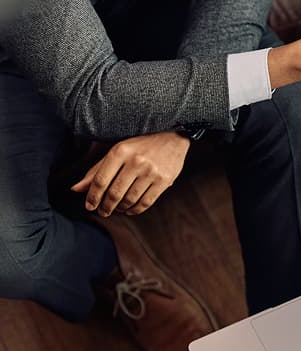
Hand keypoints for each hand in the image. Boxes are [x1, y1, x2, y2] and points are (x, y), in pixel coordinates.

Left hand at [70, 131, 190, 216]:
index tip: (89, 206)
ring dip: (120, 209)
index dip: (92, 196)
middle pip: (114, 193)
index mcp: (120, 151)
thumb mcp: (117, 151)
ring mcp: (152, 171)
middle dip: (105, 207)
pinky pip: (146, 202)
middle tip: (103, 212)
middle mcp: (136, 161)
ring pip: (130, 199)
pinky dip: (135, 210)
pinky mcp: (165, 180)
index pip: (101, 180)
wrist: (173, 138)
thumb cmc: (140, 145)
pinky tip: (130, 209)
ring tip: (117, 209)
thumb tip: (75, 189)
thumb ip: (97, 170)